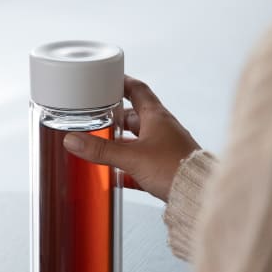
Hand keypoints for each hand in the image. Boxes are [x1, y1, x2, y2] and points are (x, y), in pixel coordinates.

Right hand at [63, 76, 198, 201]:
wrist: (197, 192)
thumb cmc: (174, 168)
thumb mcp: (131, 158)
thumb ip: (101, 150)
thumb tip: (73, 141)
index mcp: (156, 117)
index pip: (137, 90)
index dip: (122, 82)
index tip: (108, 79)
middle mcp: (163, 128)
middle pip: (135, 116)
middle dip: (115, 117)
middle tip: (97, 117)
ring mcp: (166, 147)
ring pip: (139, 139)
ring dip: (122, 142)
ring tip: (103, 146)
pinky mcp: (167, 166)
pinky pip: (144, 162)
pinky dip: (129, 166)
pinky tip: (118, 176)